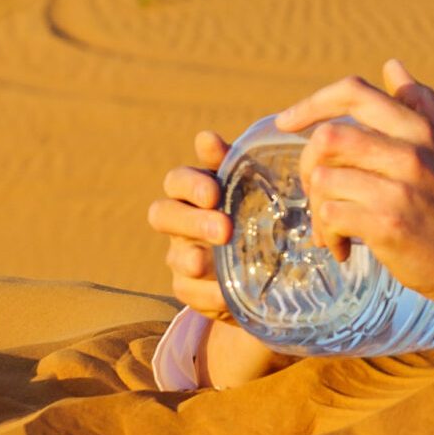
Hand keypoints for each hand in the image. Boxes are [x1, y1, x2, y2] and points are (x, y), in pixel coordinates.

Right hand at [146, 129, 289, 385]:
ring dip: (191, 258)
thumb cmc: (258, 211)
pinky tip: (224, 295)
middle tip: (224, 228)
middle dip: (192, 221)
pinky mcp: (189, 288)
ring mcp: (181, 256)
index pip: (177, 180)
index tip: (214, 191)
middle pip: (164, 214)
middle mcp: (181, 222)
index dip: (191, 184)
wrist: (269, 266)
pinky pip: (188, 291)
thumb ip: (237, 162)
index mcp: (194, 192)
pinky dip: (207, 294)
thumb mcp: (256, 186)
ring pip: (174, 255)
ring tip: (207, 262)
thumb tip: (206, 138)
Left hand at [276, 58, 433, 304]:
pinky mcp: (387, 225)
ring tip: (332, 228)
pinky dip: (327, 234)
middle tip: (316, 190)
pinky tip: (343, 247)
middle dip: (308, 165)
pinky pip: (330, 216)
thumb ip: (423, 103)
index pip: (354, 93)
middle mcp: (410, 153)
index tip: (287, 122)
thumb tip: (392, 66)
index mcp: (421, 129)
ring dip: (317, 207)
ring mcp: (398, 189)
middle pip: (327, 137)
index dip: (312, 103)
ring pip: (323, 179)